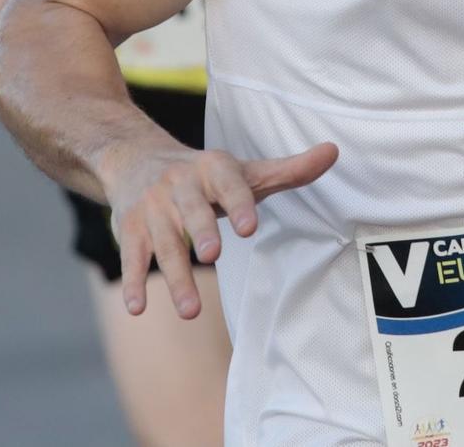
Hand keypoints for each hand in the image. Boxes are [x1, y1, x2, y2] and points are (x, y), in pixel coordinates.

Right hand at [104, 141, 338, 319]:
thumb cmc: (205, 175)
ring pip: (164, 243)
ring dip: (176, 276)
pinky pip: (132, 257)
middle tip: (213, 256)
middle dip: (200, 232)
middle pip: (191, 211)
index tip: (249, 227)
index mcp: (213, 168)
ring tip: (191, 312)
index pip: (228, 183)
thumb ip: (289, 170)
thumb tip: (334, 151)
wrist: (135, 156)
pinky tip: (138, 309)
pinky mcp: (129, 230)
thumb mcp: (244, 171)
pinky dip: (133, 282)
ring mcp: (152, 209)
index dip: (238, 203)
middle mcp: (179, 185)